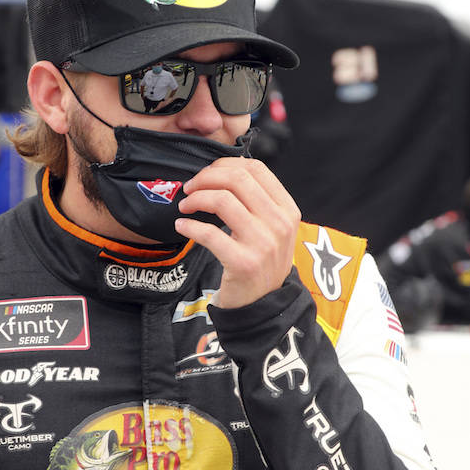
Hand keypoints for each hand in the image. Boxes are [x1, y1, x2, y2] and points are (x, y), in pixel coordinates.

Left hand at [175, 157, 300, 308]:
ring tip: (184, 207)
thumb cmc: (260, 261)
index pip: (256, 169)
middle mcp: (280, 223)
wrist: (262, 305)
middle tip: (189, 188)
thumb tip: (220, 172)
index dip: (224, 165)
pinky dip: (189, 226)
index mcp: (287, 209)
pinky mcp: (243, 263)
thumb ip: (256, 201)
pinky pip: (209, 233)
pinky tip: (181, 226)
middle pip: (237, 179)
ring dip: (195, 199)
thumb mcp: (272, 229)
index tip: (206, 175)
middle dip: (206, 178)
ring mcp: (263, 244)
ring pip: (222, 201)